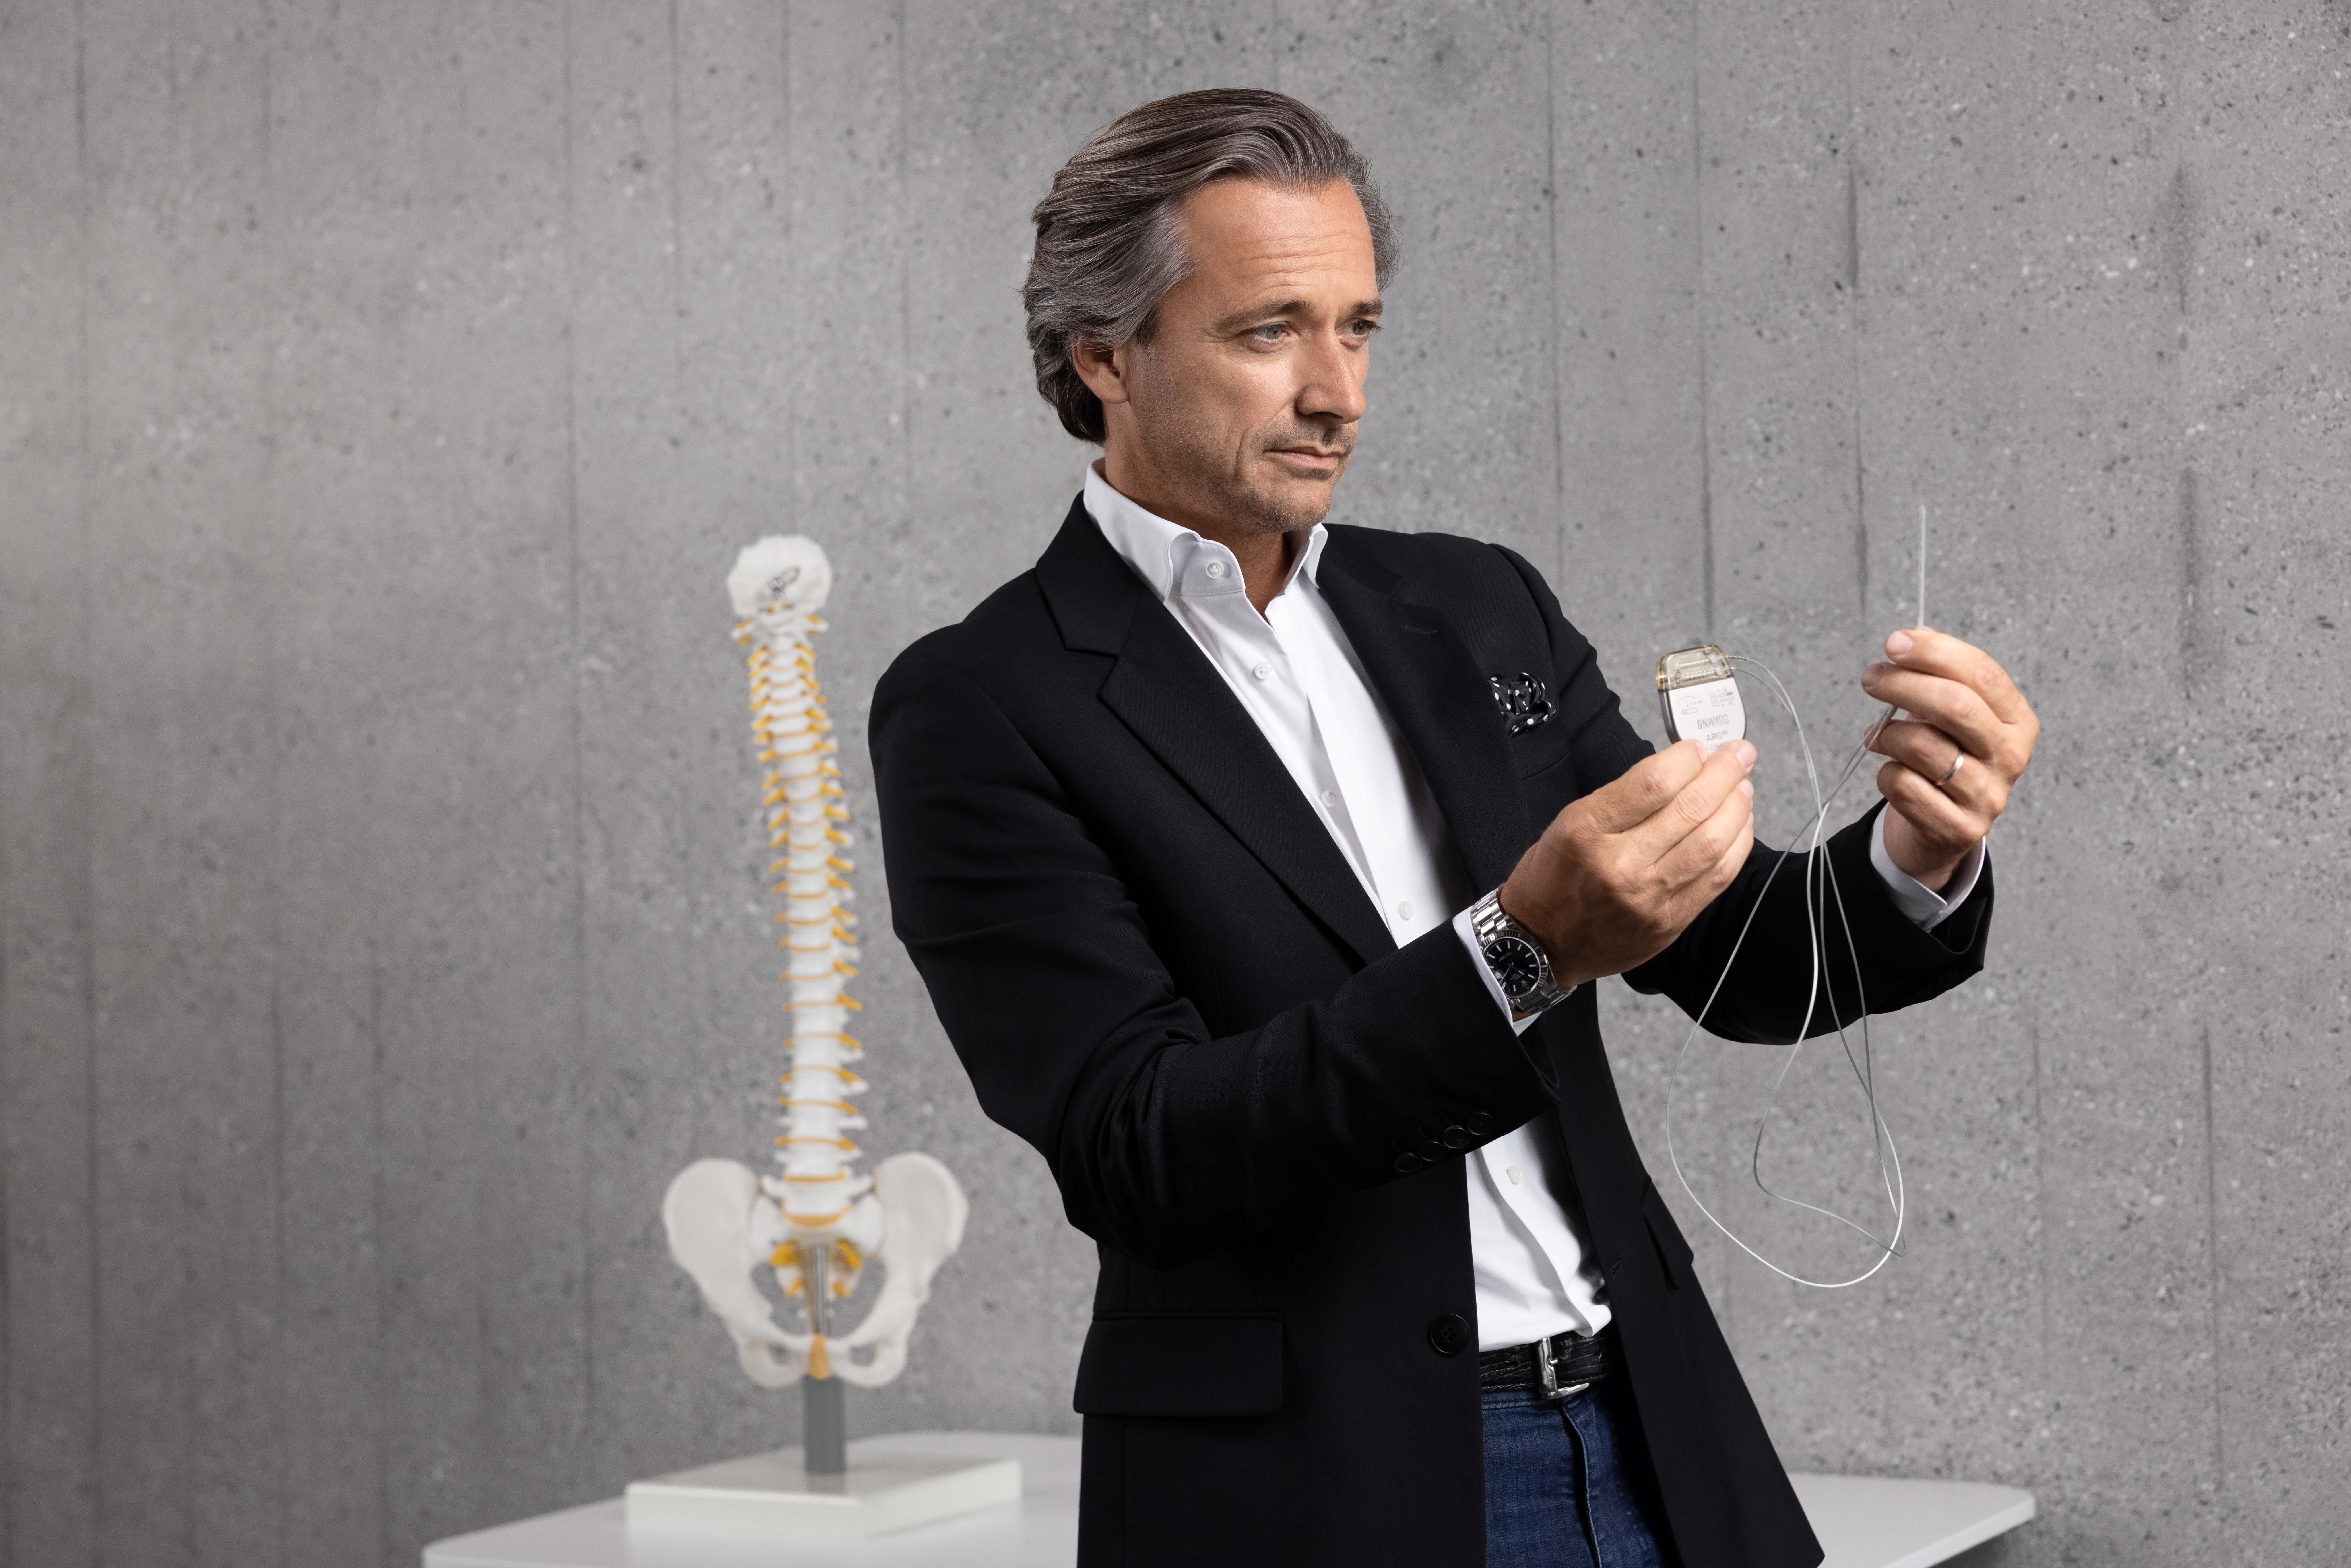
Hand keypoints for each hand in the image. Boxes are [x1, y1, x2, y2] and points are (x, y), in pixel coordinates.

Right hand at [1497, 739, 1757, 989]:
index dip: (1688, 758)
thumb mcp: (1569, 822)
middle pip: (1690, 808)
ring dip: (1737, 808)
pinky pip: (1718, 878)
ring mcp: (1648, 898)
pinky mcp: (1669, 922)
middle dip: (1725, 773)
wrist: (1540, 943)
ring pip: (1712, 842)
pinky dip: (1736, 846)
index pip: (1654, 782)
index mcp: (1586, 830)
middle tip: (1739, 754)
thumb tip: (1682, 769)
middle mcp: (1618, 864)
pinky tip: (1739, 827)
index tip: (1698, 748)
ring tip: (1742, 789)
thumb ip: (1624, 798)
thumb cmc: (1552, 878)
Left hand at [1861, 627, 2038, 890]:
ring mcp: (1988, 795)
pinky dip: (1886, 773)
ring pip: (1923, 747)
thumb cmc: (1948, 757)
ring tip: (1876, 734)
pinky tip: (1890, 770)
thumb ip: (1941, 675)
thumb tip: (1914, 635)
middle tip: (1872, 678)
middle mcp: (2011, 756)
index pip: (1981, 674)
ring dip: (1887, 734)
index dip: (1935, 652)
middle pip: (1955, 706)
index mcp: (2017, 720)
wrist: (1944, 828)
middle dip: (1904, 684)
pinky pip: (1905, 787)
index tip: (1894, 643)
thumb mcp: (1953, 716)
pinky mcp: (1959, 827)